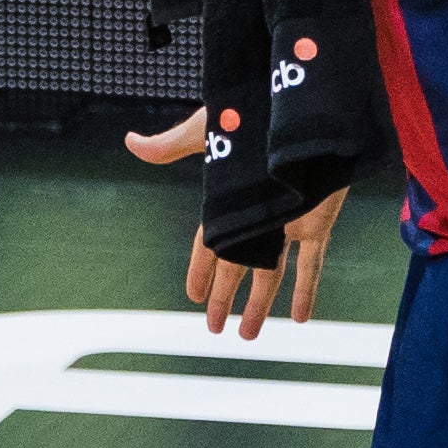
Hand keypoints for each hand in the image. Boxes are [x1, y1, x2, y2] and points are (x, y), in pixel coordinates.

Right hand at [125, 108, 341, 335]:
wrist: (309, 112)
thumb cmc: (255, 113)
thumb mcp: (209, 132)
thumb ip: (173, 143)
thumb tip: (131, 142)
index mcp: (230, 199)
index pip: (210, 245)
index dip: (201, 270)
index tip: (193, 296)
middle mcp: (258, 216)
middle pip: (238, 267)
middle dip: (224, 298)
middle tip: (213, 328)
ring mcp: (288, 222)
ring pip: (271, 273)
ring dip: (261, 305)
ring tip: (249, 335)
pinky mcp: (316, 222)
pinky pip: (310, 263)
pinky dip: (307, 289)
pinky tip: (301, 318)